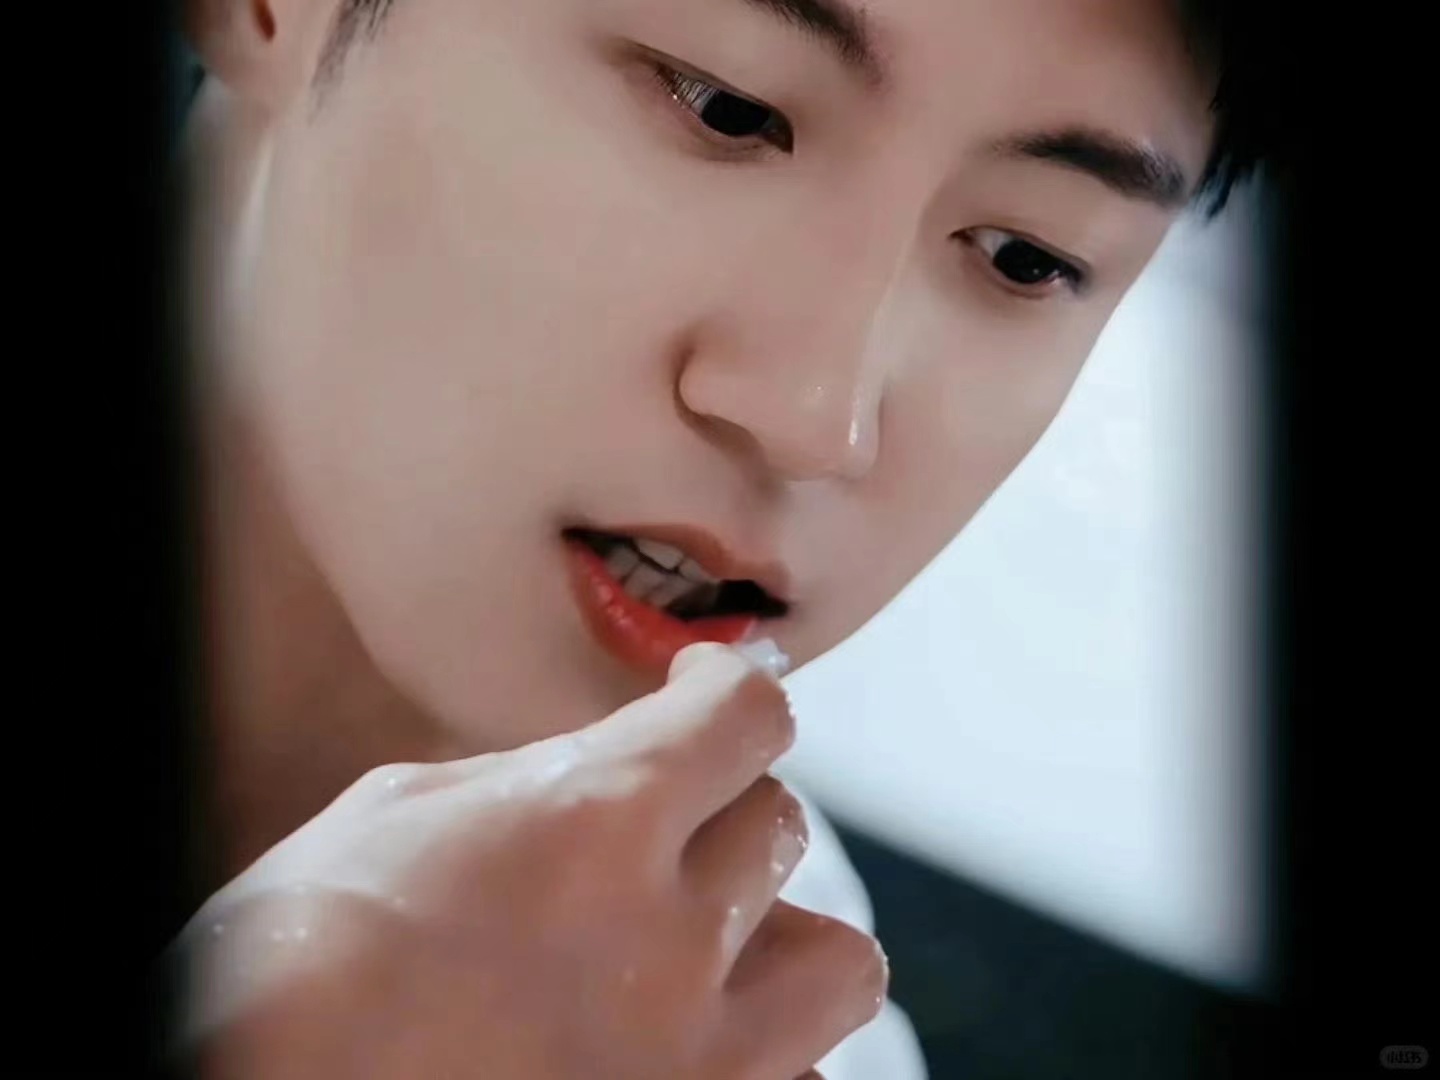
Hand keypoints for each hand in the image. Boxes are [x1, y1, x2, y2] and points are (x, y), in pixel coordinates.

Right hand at [167, 643, 887, 1078]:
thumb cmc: (285, 970)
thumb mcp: (392, 819)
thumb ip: (524, 786)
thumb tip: (584, 773)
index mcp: (593, 822)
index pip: (743, 715)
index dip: (728, 689)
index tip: (707, 693)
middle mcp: (670, 940)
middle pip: (783, 826)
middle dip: (727, 808)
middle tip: (673, 828)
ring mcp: (696, 1059)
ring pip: (837, 964)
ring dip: (782, 938)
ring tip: (715, 947)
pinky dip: (760, 1057)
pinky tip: (685, 1048)